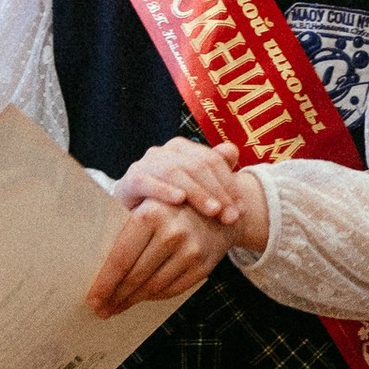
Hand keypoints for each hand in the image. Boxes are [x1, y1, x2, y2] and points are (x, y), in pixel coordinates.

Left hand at [87, 191, 234, 315]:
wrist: (215, 207)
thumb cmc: (167, 206)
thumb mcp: (143, 204)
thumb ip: (121, 229)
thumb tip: (94, 267)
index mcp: (151, 214)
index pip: (121, 259)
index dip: (105, 283)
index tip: (92, 300)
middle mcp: (173, 233)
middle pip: (135, 276)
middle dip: (115, 296)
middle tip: (101, 309)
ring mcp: (191, 251)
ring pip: (153, 287)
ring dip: (132, 300)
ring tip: (117, 306)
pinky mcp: (203, 266)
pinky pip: (172, 290)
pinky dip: (154, 296)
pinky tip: (142, 297)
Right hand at [119, 134, 271, 259]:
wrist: (136, 220)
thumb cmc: (171, 205)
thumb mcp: (198, 191)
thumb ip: (216, 170)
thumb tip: (232, 150)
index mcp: (183, 149)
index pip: (212, 160)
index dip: (229, 183)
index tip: (241, 209)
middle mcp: (163, 152)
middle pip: (196, 165)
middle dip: (217, 191)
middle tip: (230, 216)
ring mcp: (144, 164)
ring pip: (174, 171)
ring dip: (197, 191)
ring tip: (213, 211)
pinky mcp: (128, 180)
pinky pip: (146, 181)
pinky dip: (163, 189)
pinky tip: (179, 200)